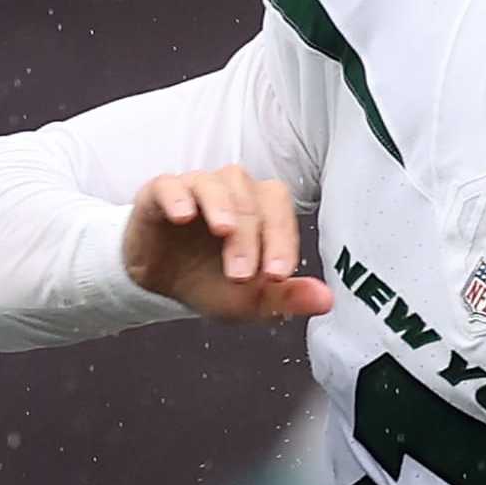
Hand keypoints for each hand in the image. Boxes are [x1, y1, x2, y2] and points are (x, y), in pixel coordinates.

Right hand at [122, 165, 333, 320]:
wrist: (161, 285)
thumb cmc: (212, 282)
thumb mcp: (250, 299)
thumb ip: (288, 297)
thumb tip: (326, 300)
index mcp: (262, 210)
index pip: (281, 213)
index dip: (282, 242)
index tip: (277, 276)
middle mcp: (233, 192)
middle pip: (252, 200)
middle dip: (251, 238)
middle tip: (241, 275)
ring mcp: (195, 189)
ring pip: (217, 184)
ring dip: (223, 208)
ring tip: (223, 233)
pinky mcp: (159, 194)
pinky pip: (169, 185)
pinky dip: (178, 196)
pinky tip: (183, 215)